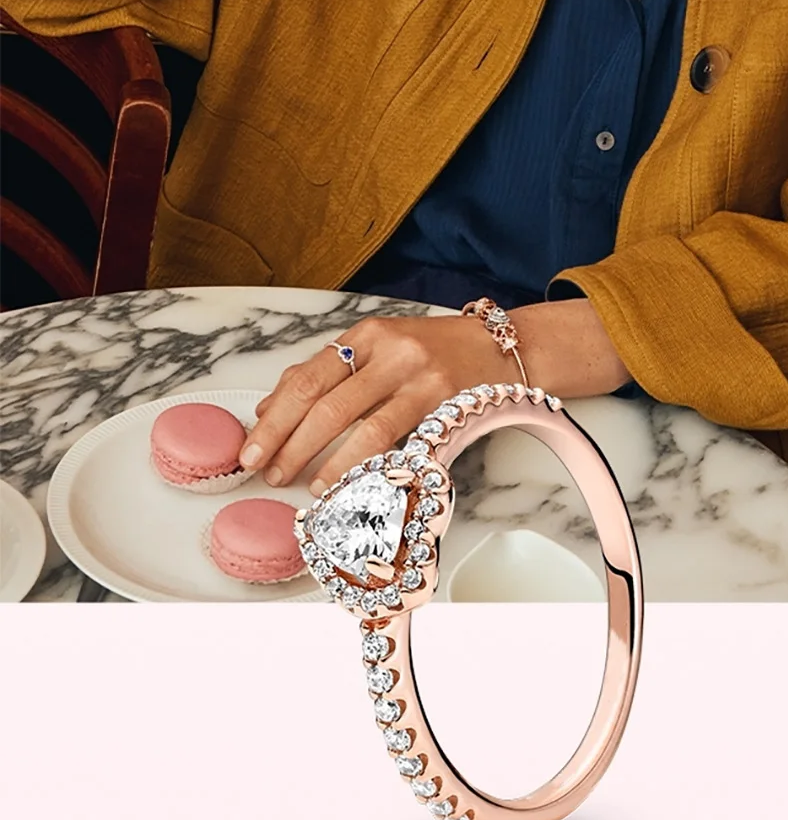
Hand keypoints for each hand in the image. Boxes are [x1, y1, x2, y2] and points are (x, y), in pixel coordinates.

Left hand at [239, 299, 632, 493]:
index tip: (250, 449)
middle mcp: (390, 349)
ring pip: (361, 424)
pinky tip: (353, 483)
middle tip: (267, 474)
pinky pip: (401, 438)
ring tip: (305, 486)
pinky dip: (371, 464)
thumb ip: (332, 373)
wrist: (506, 347)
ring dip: (326, 461)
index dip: (274, 417)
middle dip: (289, 443)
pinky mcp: (446, 401)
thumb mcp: (382, 347)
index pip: (307, 377)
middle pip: (326, 402)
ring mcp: (420, 375)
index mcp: (368, 333)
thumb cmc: (437, 352)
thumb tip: (273, 407)